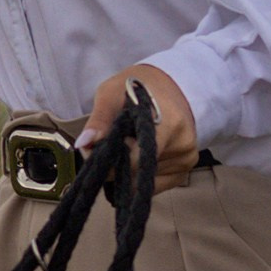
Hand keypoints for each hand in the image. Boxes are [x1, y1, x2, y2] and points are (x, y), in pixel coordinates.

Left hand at [79, 64, 200, 187]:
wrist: (170, 85)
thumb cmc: (138, 87)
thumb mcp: (112, 93)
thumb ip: (99, 120)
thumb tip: (84, 144)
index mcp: (169, 124)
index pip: (135, 161)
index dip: (111, 160)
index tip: (99, 149)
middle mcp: (182, 145)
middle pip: (137, 174)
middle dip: (116, 166)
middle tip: (111, 145)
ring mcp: (185, 160)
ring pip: (142, 182)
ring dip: (127, 171)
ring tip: (128, 144)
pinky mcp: (184, 170)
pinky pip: (153, 185)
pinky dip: (139, 175)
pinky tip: (138, 155)